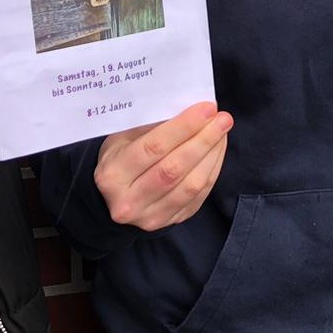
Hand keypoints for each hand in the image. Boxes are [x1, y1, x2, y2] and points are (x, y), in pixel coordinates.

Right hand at [96, 102, 232, 230]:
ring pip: (191, 185)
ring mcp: (149, 217)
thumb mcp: (122, 138)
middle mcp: (128, 201)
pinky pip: (198, 196)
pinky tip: (217, 150)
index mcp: (113, 175)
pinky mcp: (169, 223)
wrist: (110, 198)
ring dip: (212, 154)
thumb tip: (190, 109)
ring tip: (222, 131)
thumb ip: (152, 126)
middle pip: (174, 168)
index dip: (184, 127)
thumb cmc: (119, 158)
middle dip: (204, 140)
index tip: (206, 109)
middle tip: (222, 118)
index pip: (154, 147)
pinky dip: (212, 169)